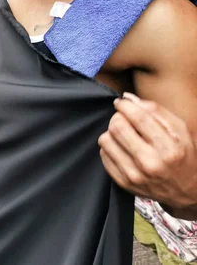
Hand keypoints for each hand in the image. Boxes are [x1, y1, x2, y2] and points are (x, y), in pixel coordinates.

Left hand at [98, 93, 196, 211]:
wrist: (186, 190)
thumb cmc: (182, 155)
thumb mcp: (180, 130)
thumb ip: (156, 111)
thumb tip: (129, 98)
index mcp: (169, 149)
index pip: (139, 118)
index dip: (126, 106)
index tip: (121, 102)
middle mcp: (150, 164)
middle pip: (117, 127)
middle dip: (118, 117)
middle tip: (123, 118)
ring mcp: (134, 175)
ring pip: (105, 140)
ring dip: (112, 132)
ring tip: (124, 134)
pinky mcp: (123, 182)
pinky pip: (103, 154)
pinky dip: (110, 146)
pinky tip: (122, 147)